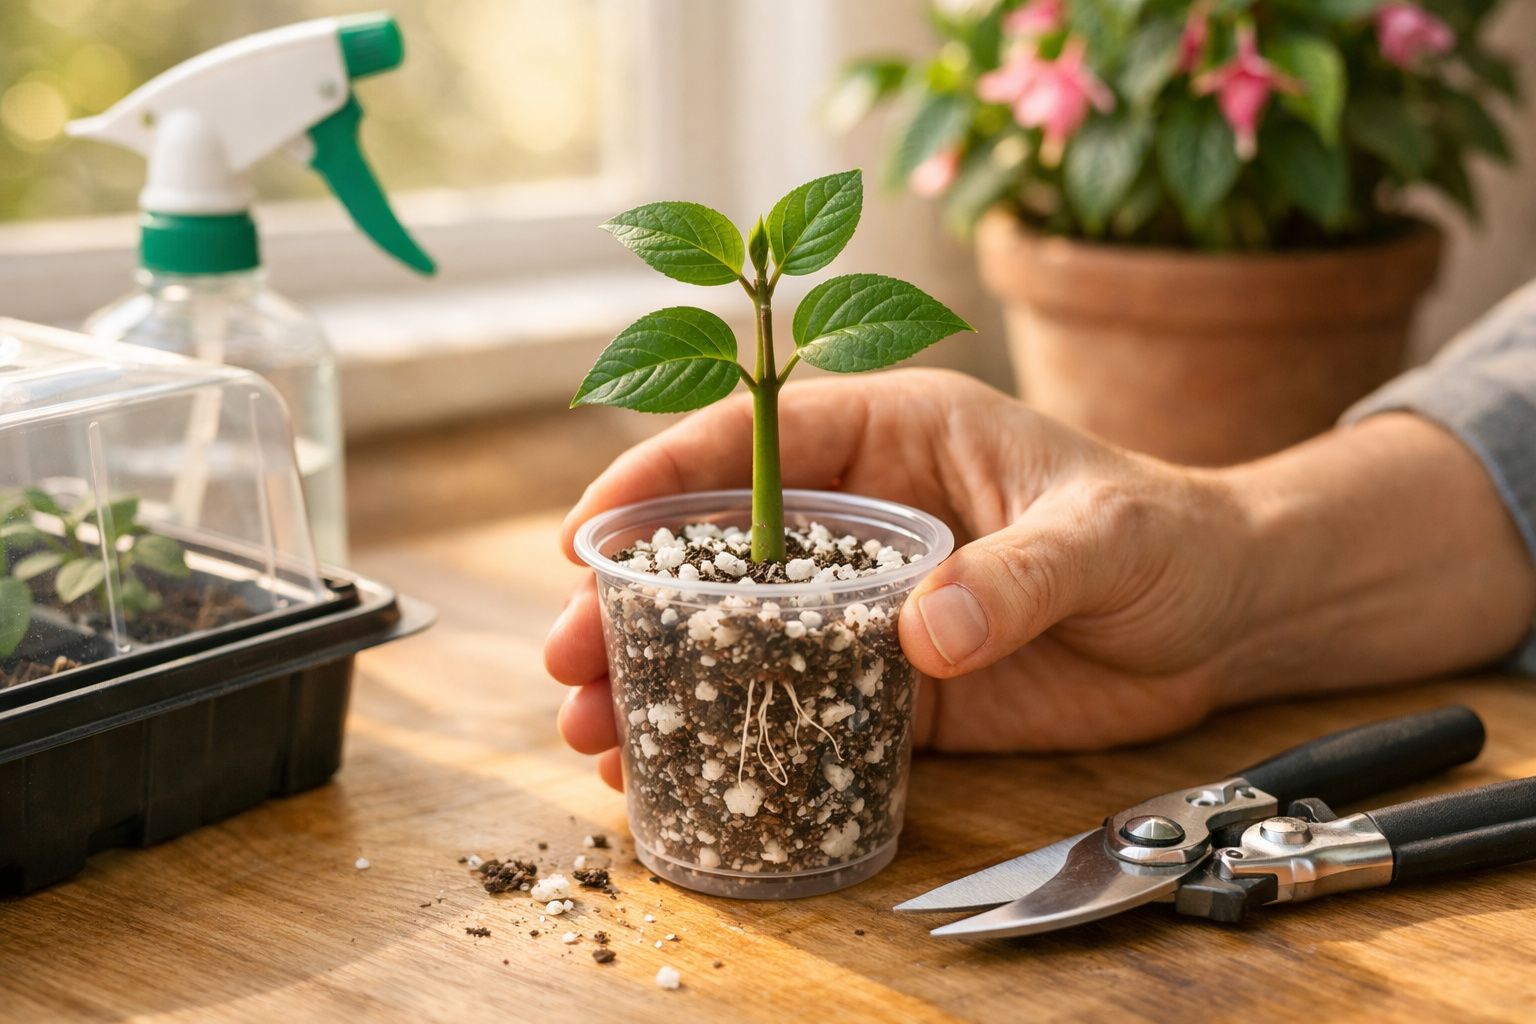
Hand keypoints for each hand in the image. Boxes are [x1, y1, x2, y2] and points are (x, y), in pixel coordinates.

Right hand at [545, 369, 1263, 788]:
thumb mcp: (1101, 535)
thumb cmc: (1166, 536)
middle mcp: (862, 518)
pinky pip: (800, 708)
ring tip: (595, 731)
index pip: (752, 444)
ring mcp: (870, 606)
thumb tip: (921, 633)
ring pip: (741, 635)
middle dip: (631, 598)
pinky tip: (676, 771)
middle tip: (567, 657)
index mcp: (894, 437)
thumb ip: (1016, 576)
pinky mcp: (895, 685)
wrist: (1223, 617)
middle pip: (719, 550)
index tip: (586, 533)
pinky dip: (737, 736)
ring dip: (663, 676)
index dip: (658, 480)